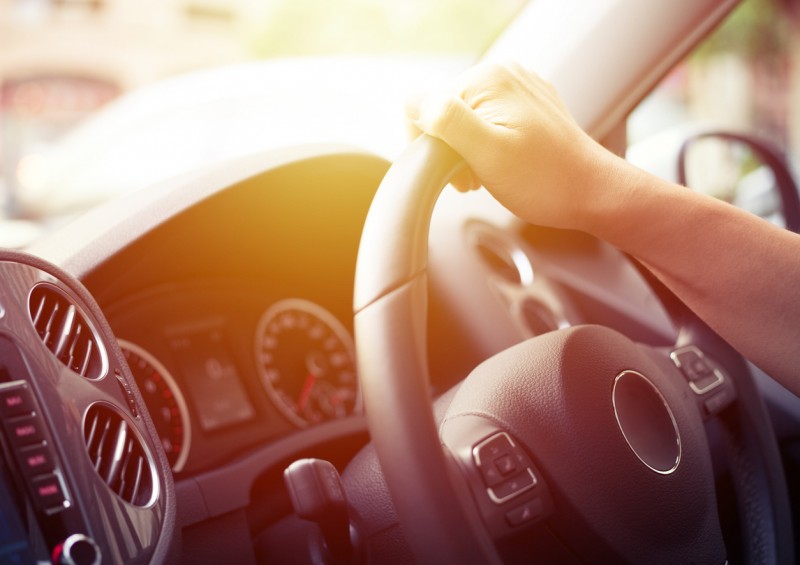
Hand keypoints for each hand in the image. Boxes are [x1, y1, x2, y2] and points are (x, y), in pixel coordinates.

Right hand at [405, 62, 620, 230]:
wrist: (593, 193)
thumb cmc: (545, 181)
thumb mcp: (487, 153)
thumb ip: (447, 121)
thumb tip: (414, 101)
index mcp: (487, 79)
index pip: (423, 105)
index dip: (428, 144)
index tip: (453, 171)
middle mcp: (502, 74)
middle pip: (443, 112)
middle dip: (448, 150)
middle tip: (473, 179)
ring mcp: (518, 88)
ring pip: (464, 119)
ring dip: (465, 151)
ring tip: (487, 174)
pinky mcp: (528, 106)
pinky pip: (487, 121)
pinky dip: (485, 146)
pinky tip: (501, 165)